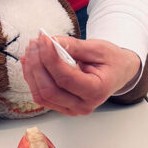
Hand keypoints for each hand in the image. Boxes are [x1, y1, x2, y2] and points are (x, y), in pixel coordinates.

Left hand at [21, 34, 139, 115]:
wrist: (118, 72)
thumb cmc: (111, 61)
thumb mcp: (98, 48)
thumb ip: (74, 46)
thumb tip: (52, 42)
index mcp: (96, 91)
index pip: (65, 78)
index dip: (50, 58)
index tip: (44, 39)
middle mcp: (83, 105)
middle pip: (49, 90)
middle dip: (37, 64)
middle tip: (35, 43)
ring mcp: (71, 109)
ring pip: (41, 95)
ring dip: (32, 71)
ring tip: (32, 49)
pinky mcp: (62, 106)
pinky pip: (41, 95)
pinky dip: (32, 77)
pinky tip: (30, 61)